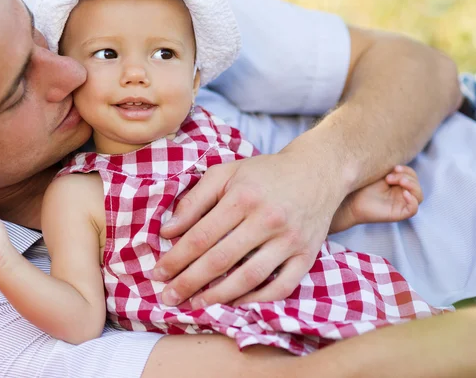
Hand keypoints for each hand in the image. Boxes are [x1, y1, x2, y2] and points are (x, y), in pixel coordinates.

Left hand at [152, 149, 347, 307]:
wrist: (317, 171)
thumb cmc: (265, 173)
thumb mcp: (226, 173)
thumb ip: (195, 200)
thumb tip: (167, 231)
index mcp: (244, 197)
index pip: (202, 236)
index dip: (176, 258)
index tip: (158, 273)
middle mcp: (268, 219)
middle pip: (221, 260)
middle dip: (189, 282)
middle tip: (169, 297)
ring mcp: (290, 240)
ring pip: (249, 277)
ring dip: (218, 297)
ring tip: (196, 305)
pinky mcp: (307, 255)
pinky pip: (281, 286)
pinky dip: (257, 300)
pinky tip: (235, 303)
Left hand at [330, 165, 422, 232]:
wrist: (350, 200)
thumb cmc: (361, 186)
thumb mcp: (379, 173)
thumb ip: (391, 168)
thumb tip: (403, 158)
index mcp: (398, 184)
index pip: (412, 176)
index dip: (407, 170)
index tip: (394, 167)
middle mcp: (401, 194)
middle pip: (416, 184)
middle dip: (406, 177)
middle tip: (389, 177)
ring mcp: (400, 204)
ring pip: (418, 196)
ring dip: (411, 185)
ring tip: (397, 182)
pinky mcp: (398, 214)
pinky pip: (413, 209)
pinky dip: (412, 201)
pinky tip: (404, 193)